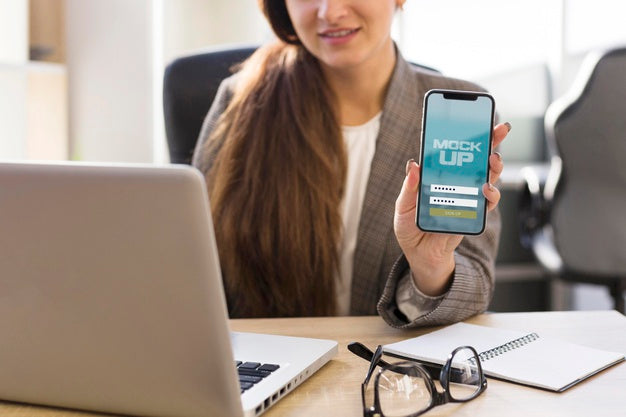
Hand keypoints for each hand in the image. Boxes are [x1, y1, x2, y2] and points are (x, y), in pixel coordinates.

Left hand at [394, 122, 510, 295]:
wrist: (420, 255)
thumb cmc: (410, 227)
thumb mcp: (403, 206)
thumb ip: (409, 188)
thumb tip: (413, 165)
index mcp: (440, 176)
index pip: (457, 152)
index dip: (469, 136)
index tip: (479, 120)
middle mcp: (457, 184)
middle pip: (478, 160)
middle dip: (491, 144)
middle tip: (498, 131)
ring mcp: (467, 199)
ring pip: (488, 178)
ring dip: (494, 168)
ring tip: (493, 160)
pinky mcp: (473, 216)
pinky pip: (487, 204)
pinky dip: (490, 195)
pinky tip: (485, 189)